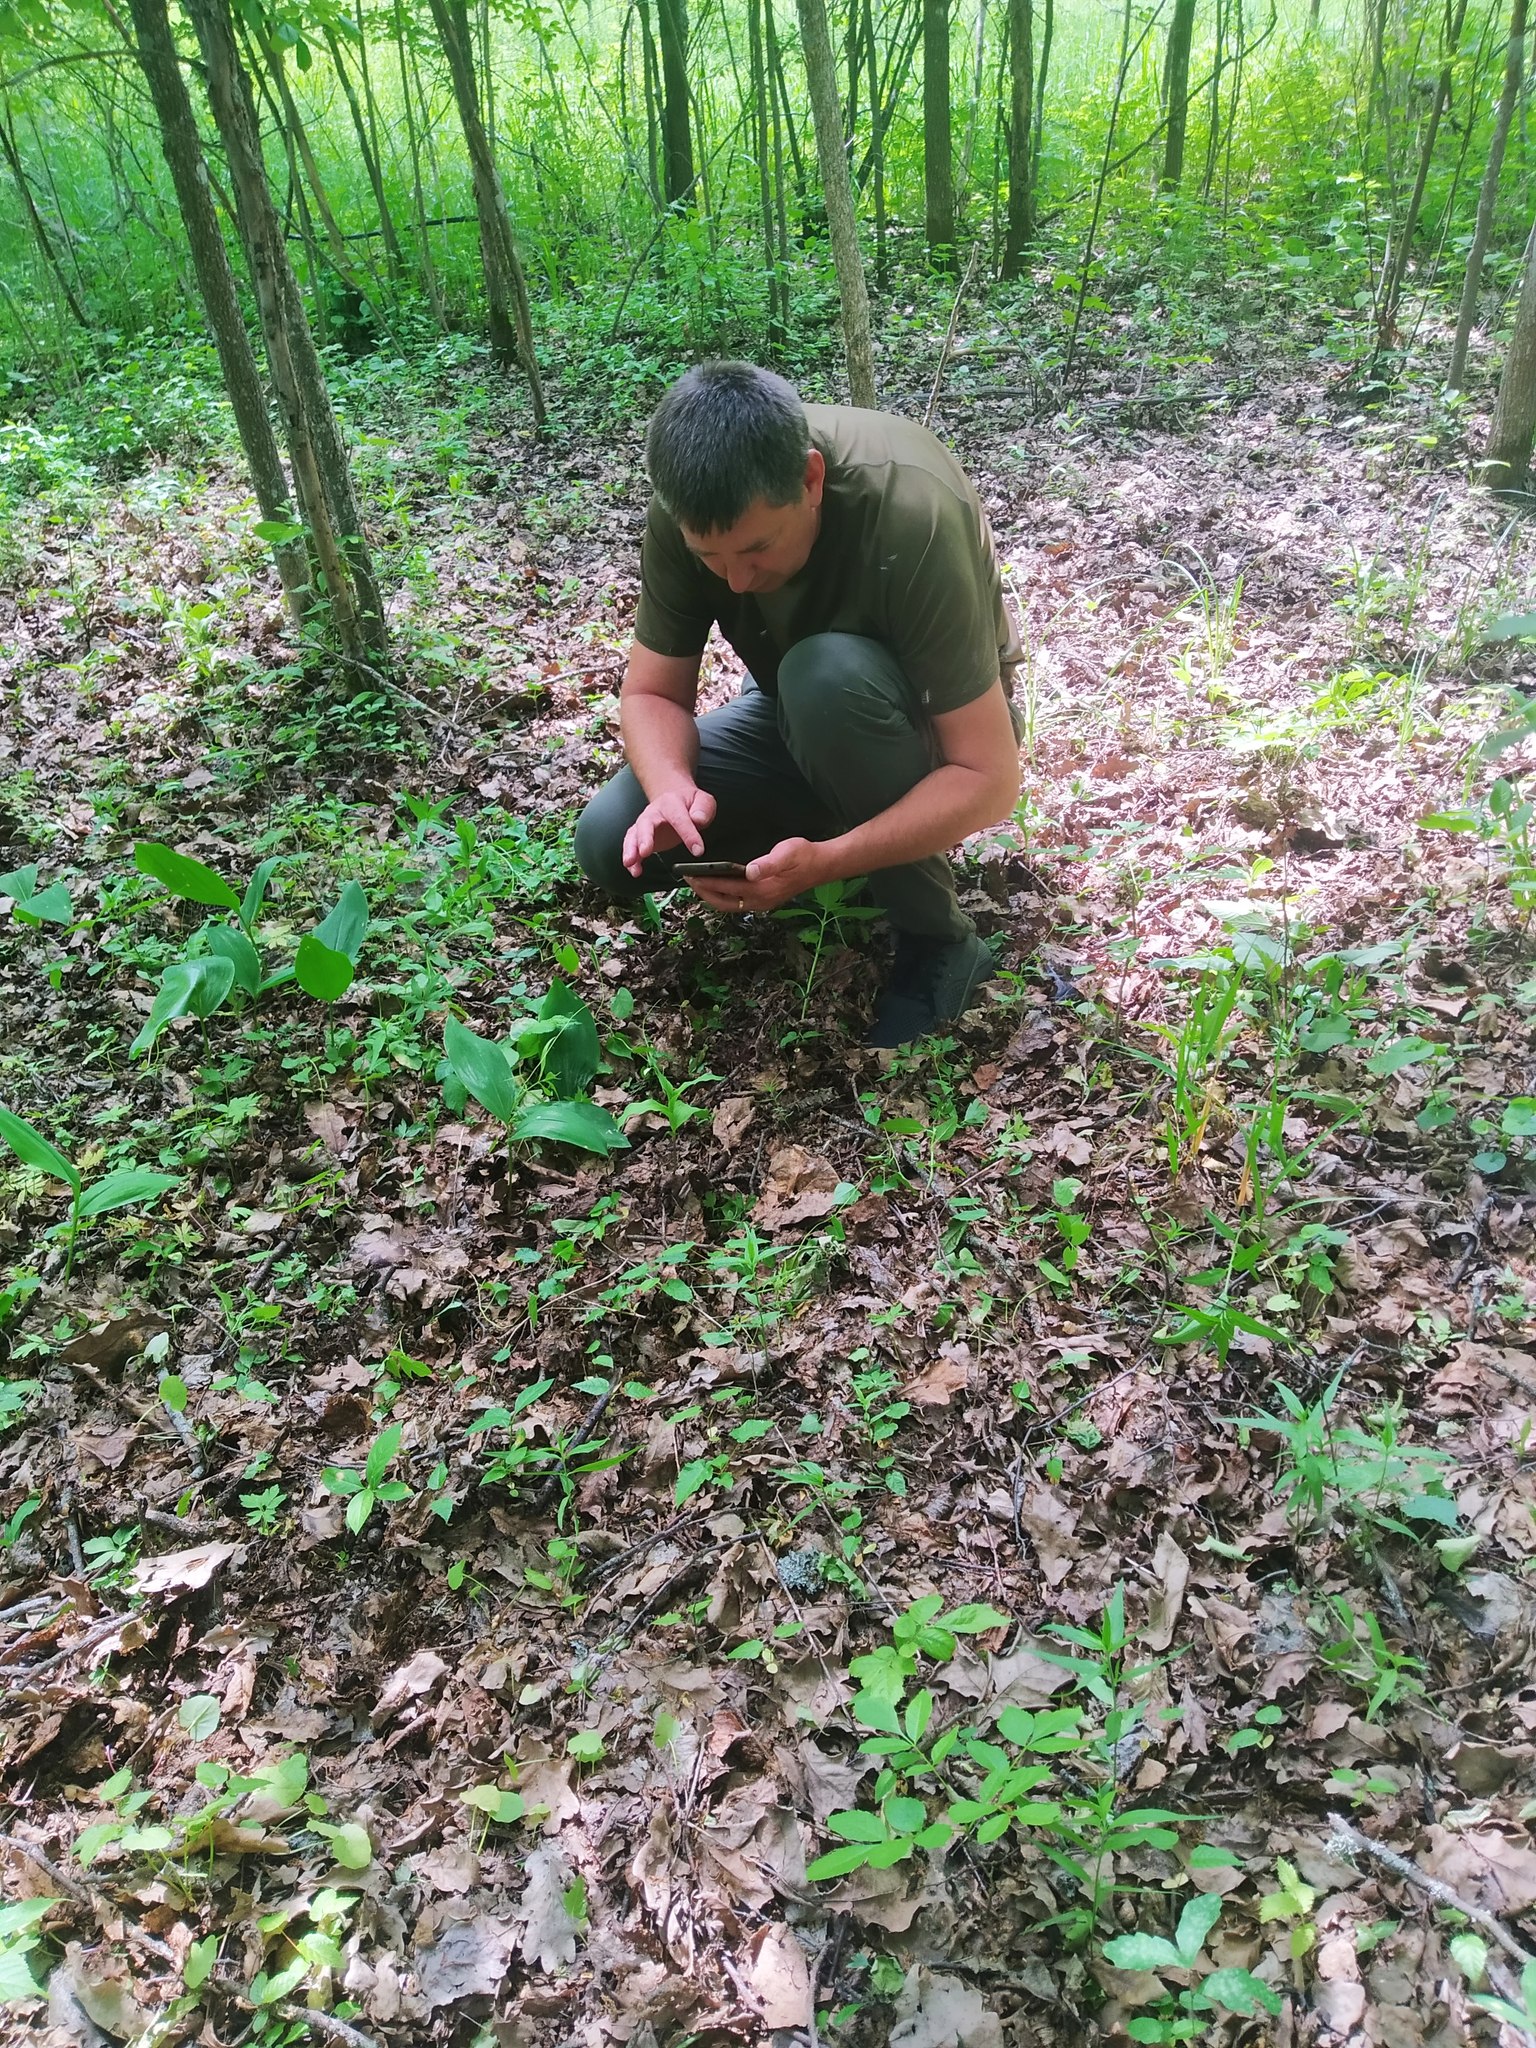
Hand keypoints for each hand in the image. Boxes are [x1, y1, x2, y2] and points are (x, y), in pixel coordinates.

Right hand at [622, 784, 716, 876]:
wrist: (675, 798)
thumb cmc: (688, 802)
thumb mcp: (703, 801)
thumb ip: (703, 809)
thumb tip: (698, 820)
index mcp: (671, 803)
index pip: (679, 819)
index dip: (688, 835)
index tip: (697, 850)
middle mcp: (654, 813)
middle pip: (646, 824)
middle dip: (644, 838)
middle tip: (645, 851)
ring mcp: (646, 825)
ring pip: (634, 835)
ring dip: (631, 849)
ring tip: (631, 862)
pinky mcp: (642, 837)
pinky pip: (633, 846)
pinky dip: (632, 859)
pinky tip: (634, 869)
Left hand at [685, 836, 829, 914]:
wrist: (822, 865)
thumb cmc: (804, 855)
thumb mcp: (787, 853)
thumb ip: (769, 863)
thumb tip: (750, 871)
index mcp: (762, 890)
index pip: (726, 888)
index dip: (706, 882)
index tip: (689, 875)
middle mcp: (760, 901)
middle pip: (723, 902)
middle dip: (703, 892)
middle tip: (687, 879)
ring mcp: (762, 903)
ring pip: (728, 904)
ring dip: (712, 895)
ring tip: (697, 882)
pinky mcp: (764, 900)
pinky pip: (736, 902)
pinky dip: (723, 895)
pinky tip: (717, 884)